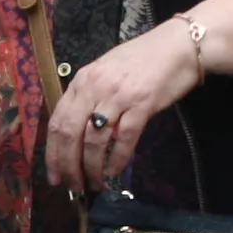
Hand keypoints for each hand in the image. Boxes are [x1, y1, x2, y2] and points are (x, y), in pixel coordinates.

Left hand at [44, 18, 205, 194]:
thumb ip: (91, 98)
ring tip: (94, 184)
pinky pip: (124, 138)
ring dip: (92, 168)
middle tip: (74, 187)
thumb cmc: (143, 59)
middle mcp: (95, 87)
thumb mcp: (106, 73)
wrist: (179, 45)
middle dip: (69, 166)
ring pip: (94, 140)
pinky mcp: (142, 103)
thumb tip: (80, 132)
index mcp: (82, 81)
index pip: (57, 121)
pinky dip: (118, 158)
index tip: (55, 175)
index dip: (53, 153)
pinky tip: (115, 171)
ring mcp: (118, 95)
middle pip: (70, 134)